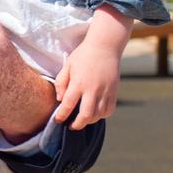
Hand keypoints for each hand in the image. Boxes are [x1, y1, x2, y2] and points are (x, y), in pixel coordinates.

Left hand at [52, 5, 129, 129]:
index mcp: (79, 82)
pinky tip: (95, 113)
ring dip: (89, 121)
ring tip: (82, 119)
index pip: (68, 104)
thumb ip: (61, 82)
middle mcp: (93, 89)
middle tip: (71, 126)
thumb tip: (60, 99)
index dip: (62, 115)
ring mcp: (105, 91)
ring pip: (99, 115)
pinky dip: (102, 115)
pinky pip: (109, 110)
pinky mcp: (114, 92)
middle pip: (86, 115)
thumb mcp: (68, 65)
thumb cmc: (83, 55)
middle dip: (77, 124)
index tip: (58, 120)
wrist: (105, 47)